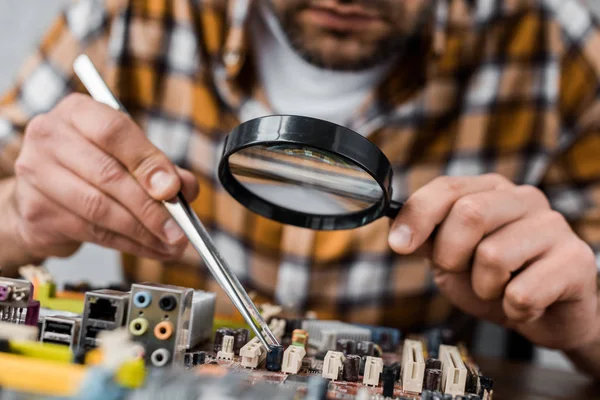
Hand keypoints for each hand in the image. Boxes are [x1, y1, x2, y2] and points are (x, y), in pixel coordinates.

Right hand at [11, 94, 198, 260]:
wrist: (41, 192)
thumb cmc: (92, 166)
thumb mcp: (127, 154)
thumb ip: (161, 166)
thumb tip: (186, 188)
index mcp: (77, 112)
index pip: (114, 131)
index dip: (147, 161)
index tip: (173, 189)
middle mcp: (49, 136)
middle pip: (107, 174)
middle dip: (150, 207)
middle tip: (179, 229)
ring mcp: (36, 173)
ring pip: (98, 208)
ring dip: (141, 231)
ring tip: (170, 243)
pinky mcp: (35, 210)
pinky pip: (91, 232)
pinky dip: (127, 244)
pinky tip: (150, 248)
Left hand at [388, 174, 598, 349]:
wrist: (547, 316)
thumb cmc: (497, 281)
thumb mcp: (451, 259)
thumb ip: (427, 241)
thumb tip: (397, 230)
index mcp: (490, 190)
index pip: (447, 188)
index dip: (417, 216)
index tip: (398, 244)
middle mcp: (524, 199)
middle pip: (469, 214)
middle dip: (451, 255)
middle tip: (463, 272)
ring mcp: (554, 226)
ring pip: (493, 256)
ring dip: (484, 287)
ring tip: (499, 288)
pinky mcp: (576, 261)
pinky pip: (521, 293)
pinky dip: (512, 309)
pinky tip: (523, 304)